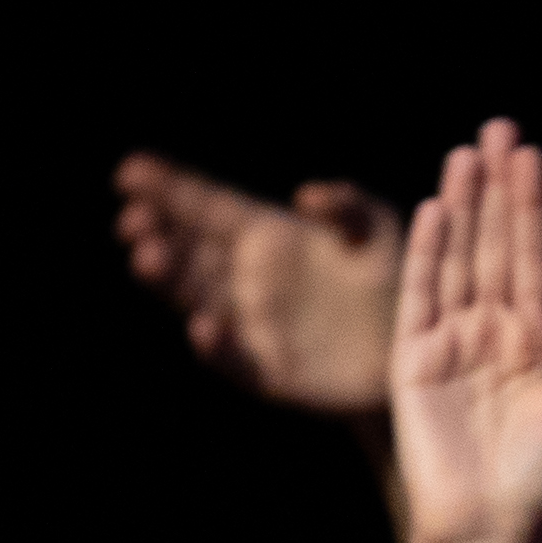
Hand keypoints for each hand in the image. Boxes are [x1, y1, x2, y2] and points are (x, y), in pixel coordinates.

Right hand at [112, 153, 404, 416]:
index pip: (207, 207)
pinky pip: (235, 358)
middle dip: (159, 234)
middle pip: (191, 251)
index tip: (129, 171)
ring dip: (172, 279)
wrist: (411, 354)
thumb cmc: (391, 284)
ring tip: (148, 256)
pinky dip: (217, 345)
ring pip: (199, 298)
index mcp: (267, 236)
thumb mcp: (378, 230)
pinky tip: (203, 326)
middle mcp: (248, 278)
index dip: (169, 190)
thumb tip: (303, 195)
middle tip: (134, 220)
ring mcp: (252, 324)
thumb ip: (347, 205)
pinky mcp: (268, 371)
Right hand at [386, 123, 541, 542]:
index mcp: (534, 339)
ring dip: (462, 205)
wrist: (492, 524)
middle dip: (496, 187)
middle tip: (498, 127)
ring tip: (466, 154)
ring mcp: (451, 342)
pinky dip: (430, 254)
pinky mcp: (415, 361)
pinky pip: (421, 297)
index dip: (531, 205)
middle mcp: (491, 331)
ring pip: (458, 258)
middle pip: (493, 243)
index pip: (531, 256)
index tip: (530, 154)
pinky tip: (437, 211)